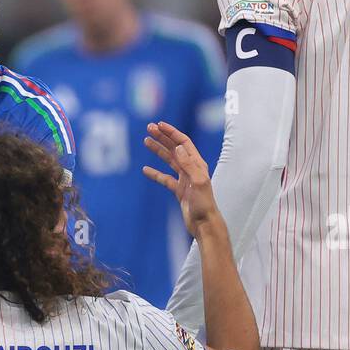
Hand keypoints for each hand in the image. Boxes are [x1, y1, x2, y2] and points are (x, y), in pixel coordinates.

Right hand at [143, 121, 219, 237]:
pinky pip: (165, 178)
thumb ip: (188, 164)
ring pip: (169, 160)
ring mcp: (184, 179)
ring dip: (158, 150)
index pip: (183, 142)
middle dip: (162, 137)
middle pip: (175, 148)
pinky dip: (155, 173)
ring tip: (146, 141)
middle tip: (149, 128)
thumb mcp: (198, 182)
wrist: (204, 224)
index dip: (171, 132)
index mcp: (197, 164)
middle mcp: (191, 169)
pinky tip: (145, 170)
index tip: (159, 125)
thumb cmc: (204, 204)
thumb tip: (178, 148)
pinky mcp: (179, 190)